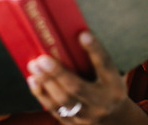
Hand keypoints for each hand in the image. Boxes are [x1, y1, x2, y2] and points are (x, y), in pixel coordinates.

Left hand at [26, 32, 147, 123]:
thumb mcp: (109, 75)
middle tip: (42, 59)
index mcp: (114, 85)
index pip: (105, 65)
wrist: (114, 120)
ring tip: (34, 65)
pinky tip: (33, 81)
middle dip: (57, 73)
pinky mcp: (74, 124)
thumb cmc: (106, 88)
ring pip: (63, 101)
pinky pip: (55, 110)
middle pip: (77, 87)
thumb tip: (73, 33)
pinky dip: (42, 94)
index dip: (95, 50)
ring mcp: (87, 117)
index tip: (83, 35)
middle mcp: (102, 103)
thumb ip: (94, 59)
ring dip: (45, 83)